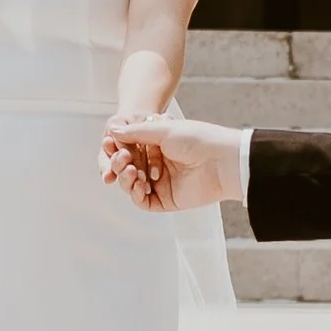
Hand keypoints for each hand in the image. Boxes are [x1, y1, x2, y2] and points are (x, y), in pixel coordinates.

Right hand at [100, 113, 240, 211]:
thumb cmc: (198, 139)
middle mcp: (157, 165)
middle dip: (120, 164)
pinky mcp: (166, 200)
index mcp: (158, 146)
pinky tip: (138, 184)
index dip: (117, 148)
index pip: (129, 149)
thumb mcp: (163, 129)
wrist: (222, 160)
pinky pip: (143, 201)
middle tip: (122, 158)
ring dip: (126, 179)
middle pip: (128, 168)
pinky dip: (136, 194)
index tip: (107, 143)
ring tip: (131, 171)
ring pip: (132, 185)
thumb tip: (113, 130)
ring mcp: (161, 183)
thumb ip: (136, 133)